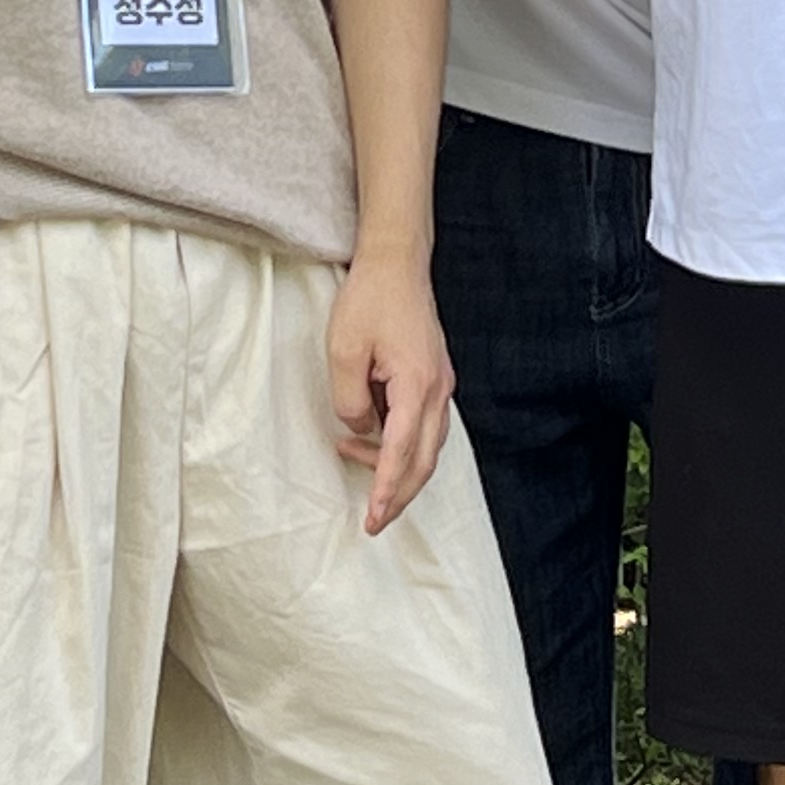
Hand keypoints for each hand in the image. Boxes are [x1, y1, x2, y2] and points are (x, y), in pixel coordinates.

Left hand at [328, 252, 457, 533]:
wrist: (397, 262)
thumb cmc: (370, 300)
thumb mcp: (343, 351)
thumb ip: (350, 400)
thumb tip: (362, 429)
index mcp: (417, 385)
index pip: (401, 453)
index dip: (385, 490)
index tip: (372, 519)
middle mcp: (437, 390)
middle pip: (424, 461)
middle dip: (398, 496)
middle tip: (373, 522)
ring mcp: (441, 385)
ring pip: (428, 446)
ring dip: (397, 469)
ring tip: (351, 457)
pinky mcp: (434, 378)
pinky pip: (424, 425)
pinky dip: (402, 443)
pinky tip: (372, 435)